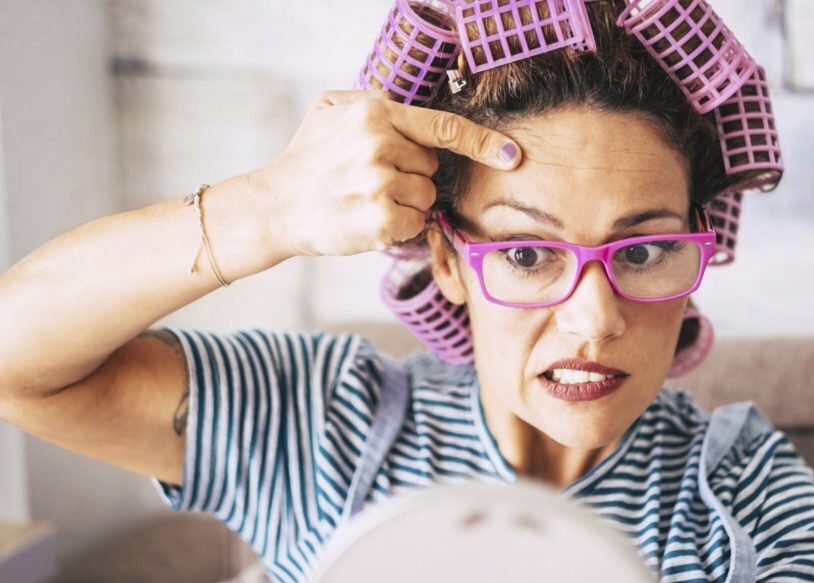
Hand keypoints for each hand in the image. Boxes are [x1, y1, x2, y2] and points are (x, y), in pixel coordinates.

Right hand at [252, 89, 521, 257]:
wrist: (278, 204)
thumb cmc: (309, 158)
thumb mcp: (332, 109)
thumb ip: (374, 102)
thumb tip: (414, 110)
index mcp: (374, 114)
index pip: (444, 126)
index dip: (484, 141)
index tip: (513, 153)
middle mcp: (380, 145)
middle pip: (433, 166)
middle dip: (412, 174)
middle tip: (373, 178)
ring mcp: (381, 184)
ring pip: (427, 196)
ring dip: (406, 201)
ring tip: (367, 198)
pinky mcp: (382, 220)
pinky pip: (416, 223)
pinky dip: (400, 225)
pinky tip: (369, 218)